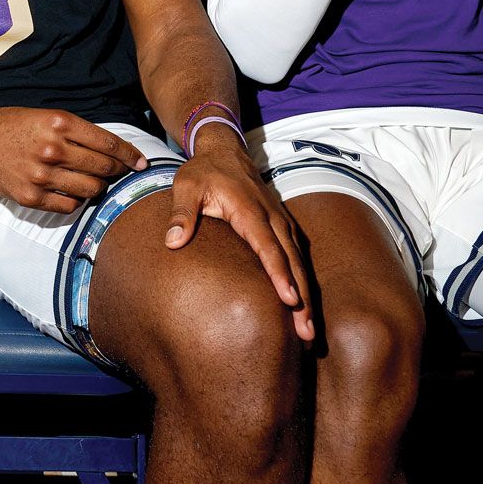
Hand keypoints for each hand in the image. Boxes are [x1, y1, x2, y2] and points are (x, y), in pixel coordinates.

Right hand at [0, 107, 147, 213]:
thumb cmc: (15, 125)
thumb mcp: (49, 117)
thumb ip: (79, 132)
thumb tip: (114, 151)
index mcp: (60, 124)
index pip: (108, 143)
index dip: (130, 155)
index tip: (140, 162)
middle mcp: (53, 149)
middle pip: (103, 168)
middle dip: (116, 170)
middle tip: (116, 171)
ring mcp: (41, 175)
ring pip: (91, 189)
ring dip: (98, 187)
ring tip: (93, 181)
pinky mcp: (31, 197)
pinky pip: (70, 206)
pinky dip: (77, 201)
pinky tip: (73, 192)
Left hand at [163, 135, 314, 342]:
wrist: (224, 151)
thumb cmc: (203, 172)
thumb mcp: (185, 186)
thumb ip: (181, 213)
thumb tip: (173, 241)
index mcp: (250, 210)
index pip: (269, 247)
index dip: (280, 274)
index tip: (289, 300)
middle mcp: (273, 218)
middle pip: (292, 261)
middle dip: (302, 298)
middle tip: (306, 333)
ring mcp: (281, 222)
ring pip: (299, 262)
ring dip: (307, 296)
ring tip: (309, 332)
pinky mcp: (283, 228)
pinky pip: (297, 257)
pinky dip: (303, 283)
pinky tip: (304, 308)